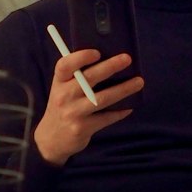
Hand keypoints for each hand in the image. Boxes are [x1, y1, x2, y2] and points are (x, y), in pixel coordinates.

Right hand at [34, 48, 142, 165]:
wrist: (52, 138)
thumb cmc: (64, 105)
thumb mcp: (63, 89)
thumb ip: (79, 76)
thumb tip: (110, 59)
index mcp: (59, 82)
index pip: (65, 65)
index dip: (80, 57)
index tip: (98, 52)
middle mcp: (63, 96)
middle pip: (88, 78)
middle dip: (110, 67)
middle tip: (127, 59)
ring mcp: (72, 113)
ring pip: (102, 98)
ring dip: (123, 89)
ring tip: (139, 82)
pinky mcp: (82, 128)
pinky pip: (106, 118)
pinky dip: (120, 111)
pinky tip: (130, 106)